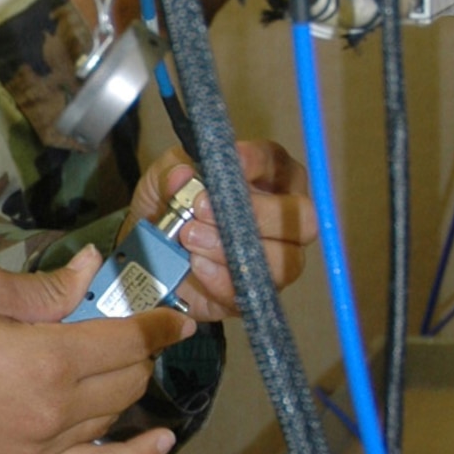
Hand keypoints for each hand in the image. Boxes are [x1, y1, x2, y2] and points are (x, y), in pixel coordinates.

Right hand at [0, 249, 194, 453]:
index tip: (177, 311)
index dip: (157, 322)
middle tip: (130, 319)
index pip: (126, 341)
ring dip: (126, 384)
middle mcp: (53, 412)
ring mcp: (37, 447)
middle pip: (127, 379)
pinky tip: (160, 443)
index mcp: (45, 361)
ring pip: (112, 416)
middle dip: (139, 347)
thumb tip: (90, 270)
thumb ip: (44, 287)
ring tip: (122, 356)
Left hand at [126, 142, 316, 320]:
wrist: (151, 254)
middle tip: (201, 209)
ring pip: (285, 259)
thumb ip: (170, 171)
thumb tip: (182, 175)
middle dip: (256, 213)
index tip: (224, 169)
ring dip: (232, 249)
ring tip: (190, 240)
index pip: (277, 163)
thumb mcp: (161, 179)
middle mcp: (283, 215)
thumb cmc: (170, 207)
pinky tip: (196, 266)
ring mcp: (279, 257)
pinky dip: (223, 279)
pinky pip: (257, 290)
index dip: (255, 163)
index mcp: (267, 175)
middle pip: (302, 216)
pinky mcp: (260, 290)